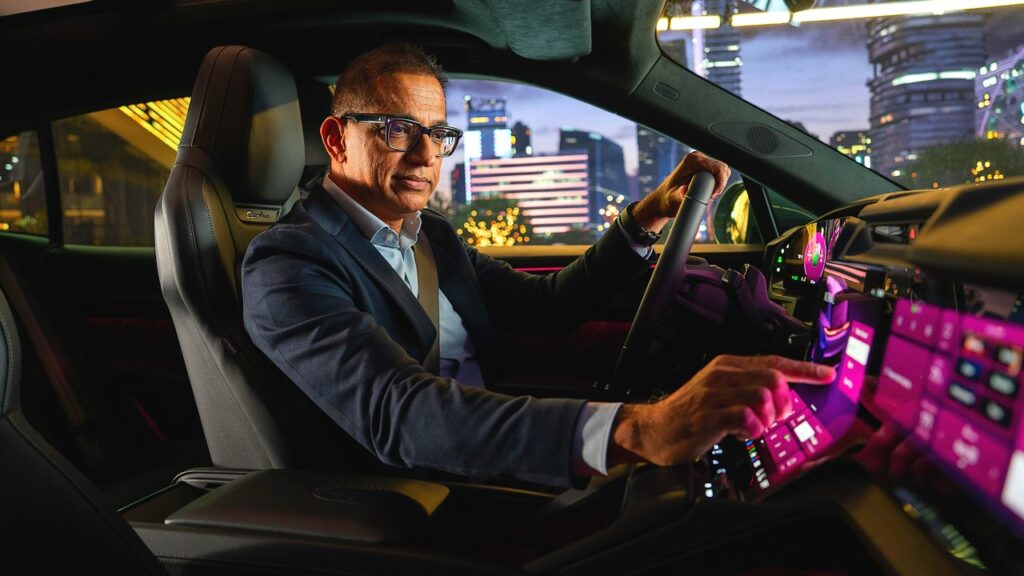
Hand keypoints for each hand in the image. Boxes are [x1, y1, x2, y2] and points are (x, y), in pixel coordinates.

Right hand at [609, 355, 834, 466]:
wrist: (653, 429)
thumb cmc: (689, 414)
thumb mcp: (720, 392)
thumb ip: (748, 388)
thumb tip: (784, 394)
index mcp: (728, 366)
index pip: (774, 361)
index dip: (805, 369)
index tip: (828, 375)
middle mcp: (722, 375)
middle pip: (773, 378)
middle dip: (783, 402)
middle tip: (775, 418)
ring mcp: (713, 394)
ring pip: (762, 396)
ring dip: (767, 418)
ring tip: (755, 428)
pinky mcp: (707, 415)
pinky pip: (744, 417)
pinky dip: (752, 429)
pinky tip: (743, 434)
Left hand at [632, 151, 730, 233]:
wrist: (664, 200)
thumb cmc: (667, 199)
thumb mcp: (673, 199)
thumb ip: (679, 196)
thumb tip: (685, 190)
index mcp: (693, 160)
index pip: (719, 167)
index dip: (720, 183)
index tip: (712, 196)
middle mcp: (698, 157)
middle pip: (722, 169)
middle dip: (720, 184)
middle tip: (710, 197)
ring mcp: (701, 161)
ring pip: (722, 172)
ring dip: (719, 185)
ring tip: (708, 196)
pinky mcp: (703, 168)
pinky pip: (718, 174)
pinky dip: (717, 184)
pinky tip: (709, 193)